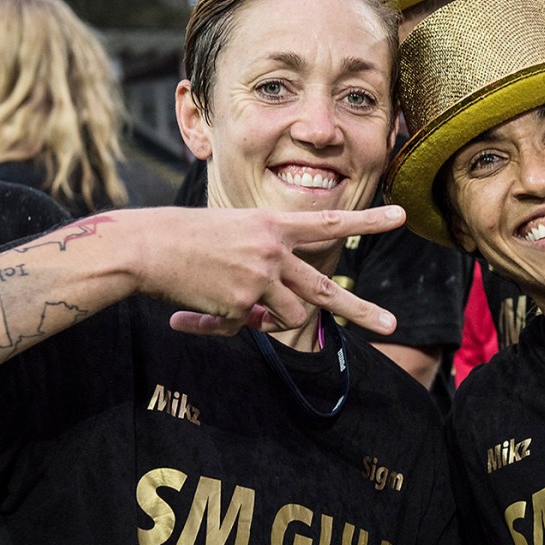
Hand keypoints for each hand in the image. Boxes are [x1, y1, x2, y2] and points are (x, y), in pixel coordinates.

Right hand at [162, 205, 404, 336]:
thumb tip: (271, 318)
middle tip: (391, 325)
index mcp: (272, 224)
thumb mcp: (233, 237)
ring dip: (270, 319)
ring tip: (228, 302)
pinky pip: (247, 328)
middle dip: (361, 311)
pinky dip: (224, 326)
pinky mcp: (241, 304)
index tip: (399, 216)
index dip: (366, 219)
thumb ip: (263, 270)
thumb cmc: (184, 238)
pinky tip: (192, 311)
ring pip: (289, 316)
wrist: (145, 247)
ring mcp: (260, 278)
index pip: (328, 222)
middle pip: (325, 290)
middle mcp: (273, 250)